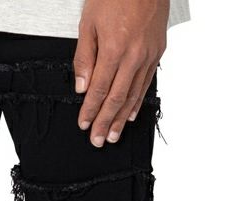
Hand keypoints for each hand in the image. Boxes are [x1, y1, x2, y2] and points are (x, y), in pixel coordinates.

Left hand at [74, 0, 168, 146]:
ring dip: (122, 119)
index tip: (84, 125)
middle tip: (98, 141)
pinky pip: (146, 83)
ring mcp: (148, 56)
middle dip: (105, 123)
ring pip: (133, 95)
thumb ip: (84, 56)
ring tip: (114, 135)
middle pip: (116, 99)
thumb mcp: (89, 21)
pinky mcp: (158, 52)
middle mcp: (133, 57)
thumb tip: (82, 87)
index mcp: (113, 49)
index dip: (90, 111)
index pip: (98, 90)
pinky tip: (131, 114)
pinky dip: (137, 101)